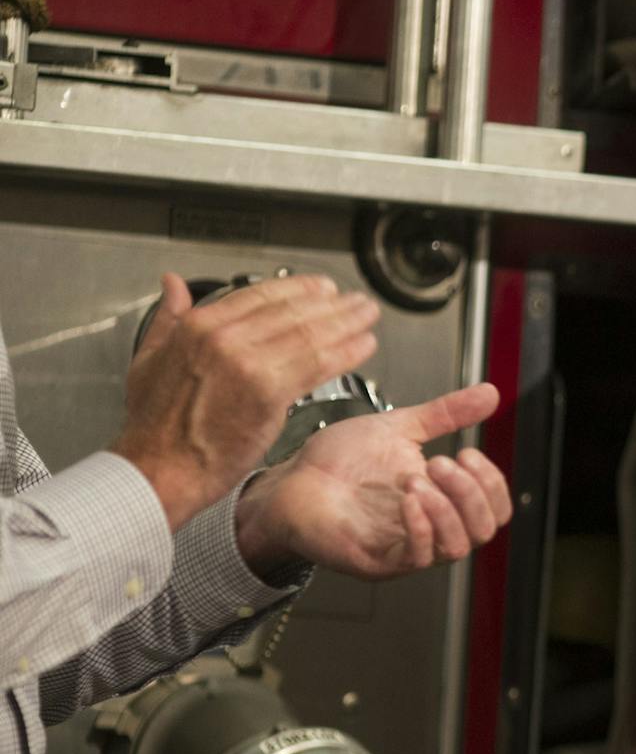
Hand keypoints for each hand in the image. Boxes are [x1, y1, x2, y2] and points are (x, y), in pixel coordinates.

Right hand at [113, 273, 381, 529]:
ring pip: (310, 334)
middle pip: (292, 311)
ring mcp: (248, 364)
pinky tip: (365, 345)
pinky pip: (319, 365)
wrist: (159, 470)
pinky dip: (347, 352)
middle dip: (332, 304)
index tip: (323, 289)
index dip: (299, 290)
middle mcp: (225, 339)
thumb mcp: (148, 358)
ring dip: (347, 322)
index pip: (261, 295)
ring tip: (368, 316)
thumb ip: (169, 318)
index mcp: (199, 326)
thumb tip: (173, 284)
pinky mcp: (270, 393)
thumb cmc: (155, 425)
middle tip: (356, 301)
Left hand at [233, 384, 510, 580]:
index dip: (491, 483)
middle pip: (483, 531)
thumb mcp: (400, 428)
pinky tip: (408, 498)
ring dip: (447, 508)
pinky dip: (420, 526)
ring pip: (457, 547)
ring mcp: (404, 547)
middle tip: (441, 463)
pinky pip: (417, 557)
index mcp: (440, 501)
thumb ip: (446, 414)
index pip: (493, 510)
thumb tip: (489, 394)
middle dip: (472, 492)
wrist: (288, 480)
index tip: (468, 451)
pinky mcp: (377, 560)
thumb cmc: (337, 463)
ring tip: (417, 478)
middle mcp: (428, 528)